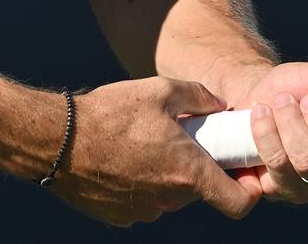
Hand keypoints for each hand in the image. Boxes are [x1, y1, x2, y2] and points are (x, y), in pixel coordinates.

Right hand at [48, 77, 260, 224]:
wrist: (57, 141)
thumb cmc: (111, 113)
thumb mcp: (161, 90)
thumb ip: (199, 97)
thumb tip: (219, 106)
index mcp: (188, 172)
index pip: (238, 202)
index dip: (249, 190)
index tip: (243, 172)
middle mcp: (169, 200)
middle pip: (199, 189)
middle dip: (196, 166)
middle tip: (182, 137)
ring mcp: (143, 212)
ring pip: (170, 195)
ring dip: (167, 174)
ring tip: (146, 143)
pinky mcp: (120, 216)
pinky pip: (143, 200)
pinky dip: (142, 183)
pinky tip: (124, 157)